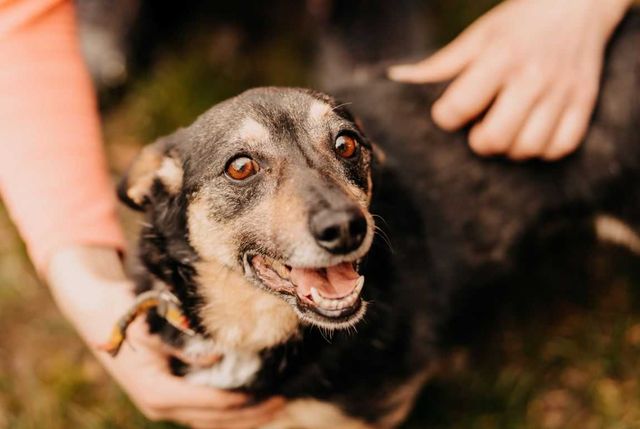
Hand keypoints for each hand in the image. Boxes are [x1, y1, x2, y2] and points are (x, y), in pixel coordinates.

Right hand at [47, 246, 283, 428]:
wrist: (101, 315)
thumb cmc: (130, 315)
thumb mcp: (153, 325)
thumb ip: (184, 343)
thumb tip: (217, 356)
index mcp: (158, 391)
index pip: (210, 404)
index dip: (242, 402)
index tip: (271, 394)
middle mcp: (161, 405)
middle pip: (215, 420)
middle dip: (251, 415)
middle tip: (283, 402)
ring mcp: (164, 405)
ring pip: (210, 421)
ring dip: (242, 418)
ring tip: (274, 406)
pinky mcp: (168, 398)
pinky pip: (202, 413)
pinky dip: (226, 413)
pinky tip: (249, 404)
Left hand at [389, 0, 632, 160]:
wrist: (578, 4)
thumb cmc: (518, 23)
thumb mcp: (478, 36)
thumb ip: (440, 65)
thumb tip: (397, 79)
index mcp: (500, 57)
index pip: (459, 107)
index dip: (445, 117)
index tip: (449, 112)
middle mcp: (532, 77)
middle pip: (494, 138)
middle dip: (478, 142)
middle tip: (479, 129)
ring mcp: (562, 91)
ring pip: (527, 148)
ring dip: (509, 148)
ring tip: (505, 131)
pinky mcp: (584, 102)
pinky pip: (560, 147)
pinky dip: (541, 150)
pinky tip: (532, 134)